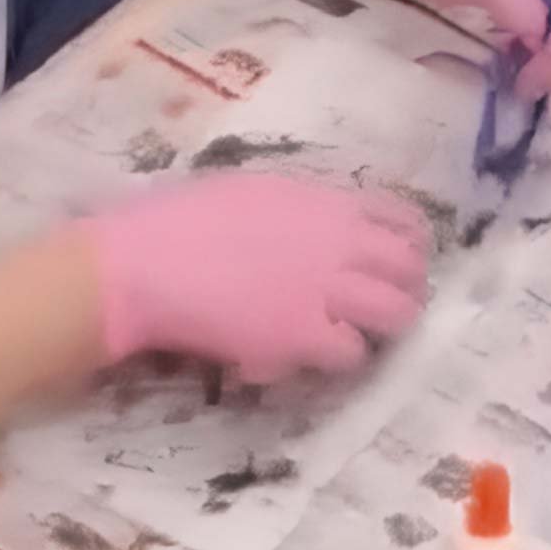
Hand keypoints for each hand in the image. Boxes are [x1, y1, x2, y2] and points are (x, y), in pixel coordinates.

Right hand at [86, 175, 427, 380]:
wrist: (141, 264)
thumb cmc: (176, 220)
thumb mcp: (249, 192)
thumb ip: (294, 209)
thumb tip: (313, 225)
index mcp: (322, 200)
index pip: (399, 217)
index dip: (409, 243)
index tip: (399, 259)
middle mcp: (336, 241)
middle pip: (410, 268)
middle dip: (407, 288)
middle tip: (387, 306)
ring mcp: (324, 290)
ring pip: (396, 313)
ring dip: (384, 327)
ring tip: (359, 336)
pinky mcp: (301, 336)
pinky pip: (351, 353)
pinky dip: (340, 357)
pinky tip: (315, 355)